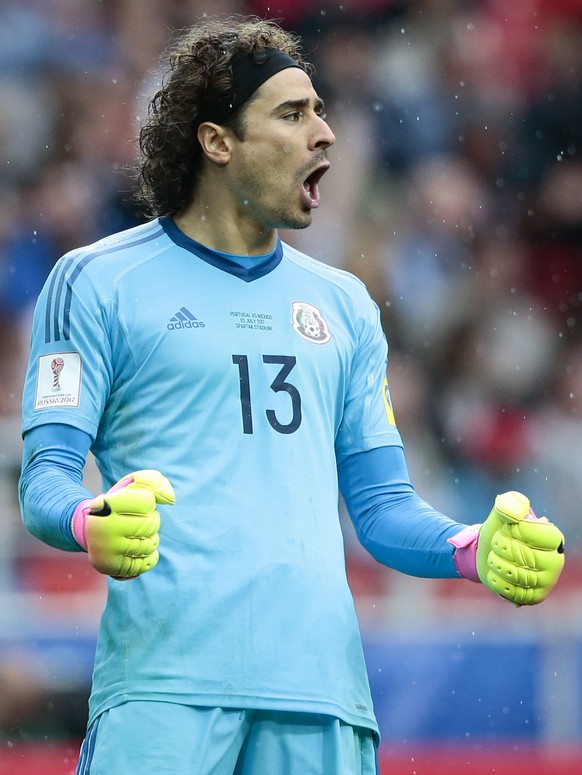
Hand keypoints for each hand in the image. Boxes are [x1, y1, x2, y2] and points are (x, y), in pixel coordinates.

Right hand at [81, 470, 174, 578]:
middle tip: (140, 521)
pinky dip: (149, 556)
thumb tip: (170, 499)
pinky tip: (140, 550)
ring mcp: (106, 549)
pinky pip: (144, 564)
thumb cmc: (117, 505)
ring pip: (149, 545)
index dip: (148, 503)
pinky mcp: (110, 566)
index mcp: (107, 503)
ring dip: (151, 539)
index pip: (147, 501)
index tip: (138, 505)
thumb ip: (153, 482)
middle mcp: (104, 527)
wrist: (90, 531)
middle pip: (150, 524)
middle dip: (152, 521)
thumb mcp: (130, 486)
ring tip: (138, 534)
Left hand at [476, 491, 564, 605]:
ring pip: (516, 575)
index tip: (505, 528)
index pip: (542, 535)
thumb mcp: (501, 514)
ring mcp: (547, 582)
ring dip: (496, 563)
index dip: (517, 531)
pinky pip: (512, 592)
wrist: (485, 554)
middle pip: (525, 556)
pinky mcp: (535, 597)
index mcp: (553, 538)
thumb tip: (516, 511)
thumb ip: (509, 504)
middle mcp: (556, 561)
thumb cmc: (498, 532)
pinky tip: (496, 573)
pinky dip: (496, 580)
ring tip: (495, 557)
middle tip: (496, 544)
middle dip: (501, 547)